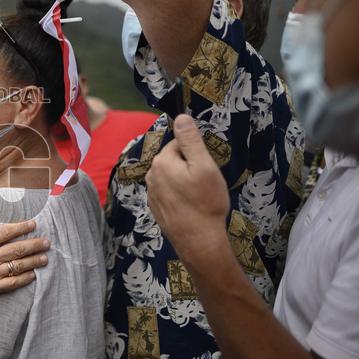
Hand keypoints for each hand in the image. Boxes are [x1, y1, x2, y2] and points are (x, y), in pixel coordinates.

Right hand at [0, 206, 48, 306]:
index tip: (33, 224)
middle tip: (47, 242)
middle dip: (34, 244)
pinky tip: (33, 276)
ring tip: (45, 258)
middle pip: (17, 249)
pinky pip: (12, 284)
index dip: (21, 227)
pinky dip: (24, 279)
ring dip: (33, 261)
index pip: (6, 232)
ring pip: (18, 266)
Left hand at [145, 114, 229, 264]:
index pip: (180, 144)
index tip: (207, 167)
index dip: (197, 153)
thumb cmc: (205, 202)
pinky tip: (191, 206)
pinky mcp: (156, 207)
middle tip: (205, 183)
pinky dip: (180, 195)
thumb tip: (180, 117)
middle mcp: (151, 175)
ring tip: (199, 196)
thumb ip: (191, 140)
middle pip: (174, 160)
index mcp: (161, 162)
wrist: (198, 241)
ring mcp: (151, 193)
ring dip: (184, 181)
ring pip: (171, 176)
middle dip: (189, 166)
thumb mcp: (204, 166)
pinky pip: (169, 192)